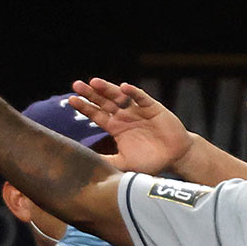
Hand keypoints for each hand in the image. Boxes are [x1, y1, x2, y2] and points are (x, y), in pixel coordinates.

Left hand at [69, 78, 192, 173]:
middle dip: (91, 93)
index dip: (84, 107)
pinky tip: (123, 87)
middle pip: (104, 102)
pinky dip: (133, 92)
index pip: (96, 114)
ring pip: (120, 97)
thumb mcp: (123, 163)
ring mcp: (138, 110)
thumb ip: (106, 161)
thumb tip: (84, 163)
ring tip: (94, 82)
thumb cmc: (150, 161)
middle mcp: (124, 116)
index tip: (70, 100)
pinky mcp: (153, 108)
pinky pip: (141, 98)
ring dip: (107, 89)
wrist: (175, 158)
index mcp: (116, 127)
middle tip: (76, 85)